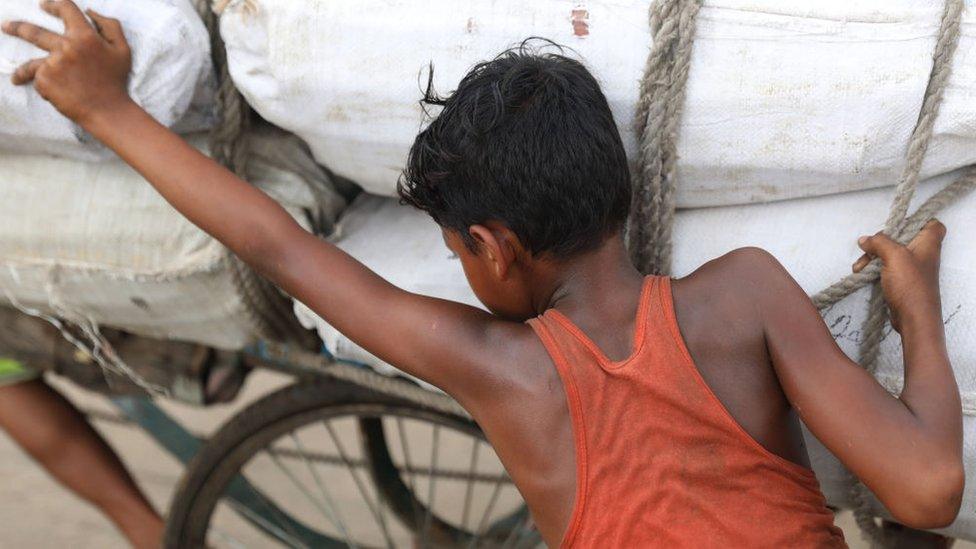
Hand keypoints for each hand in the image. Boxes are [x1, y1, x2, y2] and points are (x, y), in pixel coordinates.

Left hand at [2, 0, 131, 125]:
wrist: (109, 111)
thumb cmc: (116, 81)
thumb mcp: (122, 50)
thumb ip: (110, 25)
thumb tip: (90, 11)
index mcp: (85, 36)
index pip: (65, 10)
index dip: (54, 5)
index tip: (45, 6)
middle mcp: (66, 46)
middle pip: (34, 32)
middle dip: (17, 28)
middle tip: (6, 26)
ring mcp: (53, 63)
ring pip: (30, 64)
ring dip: (21, 71)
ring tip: (16, 77)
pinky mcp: (45, 81)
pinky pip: (40, 80)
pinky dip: (47, 88)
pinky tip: (57, 97)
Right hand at [852, 219, 945, 332]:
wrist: (914, 318)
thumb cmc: (910, 284)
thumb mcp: (894, 256)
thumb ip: (879, 243)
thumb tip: (864, 239)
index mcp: (928, 243)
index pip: (932, 224)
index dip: (918, 220)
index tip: (898, 224)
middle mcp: (922, 253)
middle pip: (902, 237)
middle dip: (881, 241)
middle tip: (868, 248)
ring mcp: (912, 267)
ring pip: (890, 252)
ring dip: (873, 256)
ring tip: (859, 266)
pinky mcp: (902, 280)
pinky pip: (886, 267)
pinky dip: (874, 267)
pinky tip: (861, 272)